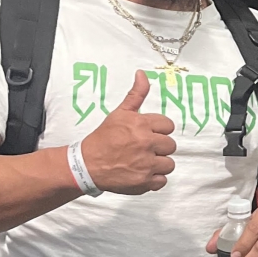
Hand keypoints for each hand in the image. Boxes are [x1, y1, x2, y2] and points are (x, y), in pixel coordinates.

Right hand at [80, 71, 175, 193]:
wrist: (86, 165)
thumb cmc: (103, 139)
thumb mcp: (119, 113)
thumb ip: (136, 94)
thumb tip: (142, 74)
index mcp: (142, 125)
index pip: (168, 126)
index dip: (159, 131)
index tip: (148, 134)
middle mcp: (146, 143)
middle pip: (171, 145)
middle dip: (159, 147)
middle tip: (144, 149)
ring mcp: (146, 164)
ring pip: (169, 164)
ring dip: (159, 164)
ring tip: (143, 162)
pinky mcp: (144, 182)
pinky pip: (162, 181)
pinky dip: (153, 180)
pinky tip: (141, 173)